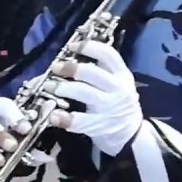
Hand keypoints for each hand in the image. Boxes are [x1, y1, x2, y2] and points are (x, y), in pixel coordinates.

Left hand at [45, 40, 143, 155]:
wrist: (132, 135)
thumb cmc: (117, 102)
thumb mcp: (117, 83)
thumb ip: (100, 70)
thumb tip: (69, 57)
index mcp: (122, 75)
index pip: (108, 55)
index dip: (89, 47)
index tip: (72, 46)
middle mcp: (118, 89)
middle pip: (92, 73)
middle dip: (70, 68)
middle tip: (54, 67)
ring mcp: (110, 108)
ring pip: (84, 93)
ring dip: (62, 88)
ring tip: (48, 87)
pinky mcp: (101, 126)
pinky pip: (81, 121)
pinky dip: (65, 118)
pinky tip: (54, 116)